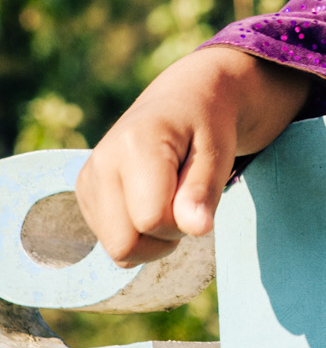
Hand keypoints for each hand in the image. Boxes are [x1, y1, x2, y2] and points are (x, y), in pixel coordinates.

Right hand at [75, 46, 310, 266]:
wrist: (184, 98)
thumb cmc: (206, 124)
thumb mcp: (218, 151)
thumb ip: (204, 191)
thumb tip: (197, 229)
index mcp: (135, 144)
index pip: (152, 220)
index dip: (182, 219)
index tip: (195, 189)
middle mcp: (101, 161)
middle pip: (124, 245)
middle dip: (163, 237)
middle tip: (183, 200)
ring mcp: (88, 178)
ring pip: (116, 249)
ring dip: (151, 237)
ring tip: (168, 195)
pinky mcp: (84, 191)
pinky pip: (110, 241)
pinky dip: (136, 231)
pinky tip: (149, 198)